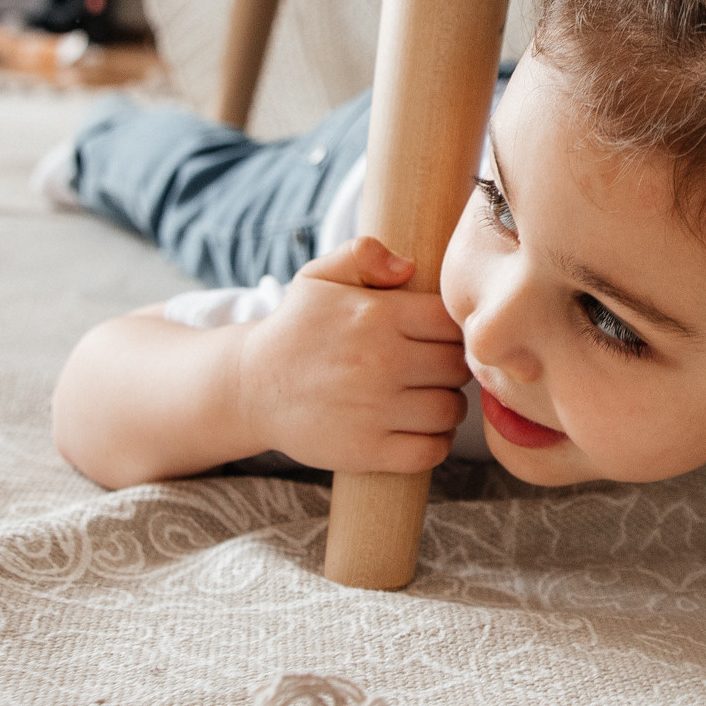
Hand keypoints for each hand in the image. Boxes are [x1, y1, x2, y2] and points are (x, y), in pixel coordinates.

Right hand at [237, 236, 469, 473]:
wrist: (250, 388)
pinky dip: (435, 443)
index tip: (435, 338)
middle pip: (456, 367)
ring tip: (427, 398)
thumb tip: (409, 267)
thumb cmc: (295, 330)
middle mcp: (381, 361)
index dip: (450, 330)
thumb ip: (363, 254)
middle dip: (450, 368)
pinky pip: (431, 451)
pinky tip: (421, 430)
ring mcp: (376, 409)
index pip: (449, 322)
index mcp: (377, 314)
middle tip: (432, 370)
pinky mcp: (368, 450)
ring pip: (449, 410)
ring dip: (446, 406)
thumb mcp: (319, 277)